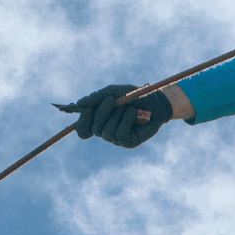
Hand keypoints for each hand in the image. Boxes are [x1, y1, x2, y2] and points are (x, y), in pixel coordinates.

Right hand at [58, 84, 173, 147]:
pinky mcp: (129, 142)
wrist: (155, 100)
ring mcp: (117, 139)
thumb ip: (96, 98)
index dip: (82, 122)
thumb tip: (79, 104)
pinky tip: (133, 113)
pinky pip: (120, 135)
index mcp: (99, 121)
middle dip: (101, 113)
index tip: (87, 109)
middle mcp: (106, 131)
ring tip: (128, 106)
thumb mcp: (113, 92)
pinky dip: (125, 121)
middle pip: (94, 129)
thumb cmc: (133, 95)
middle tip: (111, 100)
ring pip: (107, 133)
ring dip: (117, 115)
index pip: (83, 130)